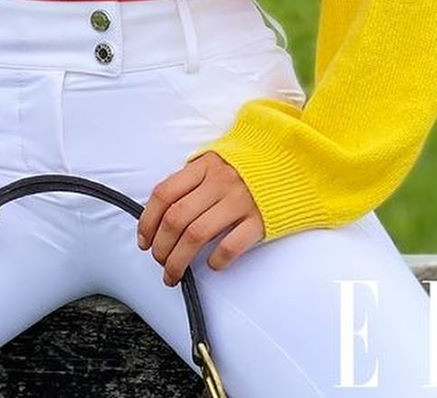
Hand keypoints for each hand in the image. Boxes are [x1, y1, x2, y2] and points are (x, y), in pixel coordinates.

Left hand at [136, 151, 263, 285]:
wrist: (292, 163)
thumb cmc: (247, 166)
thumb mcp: (216, 161)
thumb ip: (192, 180)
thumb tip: (161, 211)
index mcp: (204, 166)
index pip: (164, 194)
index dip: (148, 221)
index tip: (144, 241)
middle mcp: (219, 182)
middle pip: (176, 219)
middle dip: (161, 247)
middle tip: (159, 263)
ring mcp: (240, 201)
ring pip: (197, 235)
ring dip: (179, 261)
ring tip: (174, 274)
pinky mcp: (260, 221)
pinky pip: (231, 246)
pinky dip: (217, 260)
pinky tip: (212, 265)